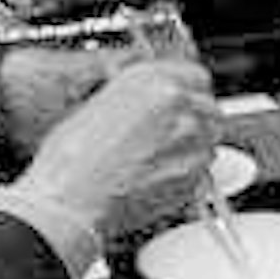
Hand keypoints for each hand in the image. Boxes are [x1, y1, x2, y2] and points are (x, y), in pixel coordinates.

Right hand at [18, 57, 220, 246]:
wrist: (70, 202)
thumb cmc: (70, 161)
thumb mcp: (94, 106)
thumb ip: (133, 96)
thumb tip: (146, 99)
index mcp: (151, 80)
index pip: (195, 75)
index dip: (187, 90)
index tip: (183, 100)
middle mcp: (178, 104)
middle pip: (207, 108)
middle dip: (192, 120)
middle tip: (166, 135)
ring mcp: (192, 141)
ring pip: (209, 140)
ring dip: (191, 147)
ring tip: (155, 159)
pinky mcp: (196, 175)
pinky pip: (203, 171)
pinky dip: (188, 174)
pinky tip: (156, 177)